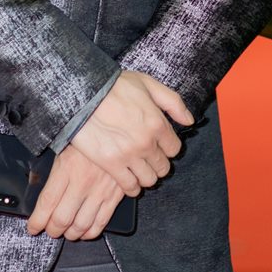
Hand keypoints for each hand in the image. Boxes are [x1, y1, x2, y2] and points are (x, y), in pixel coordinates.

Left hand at [26, 147, 131, 239]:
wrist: (117, 131)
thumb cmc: (87, 140)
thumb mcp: (64, 151)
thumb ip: (54, 175)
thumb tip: (42, 201)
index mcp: (66, 169)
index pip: (47, 204)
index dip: (37, 221)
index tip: (33, 227)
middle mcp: (82, 182)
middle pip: (62, 219)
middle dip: (53, 230)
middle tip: (50, 230)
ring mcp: (100, 190)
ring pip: (81, 225)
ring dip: (71, 234)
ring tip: (67, 232)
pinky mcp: (115, 195)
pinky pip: (101, 222)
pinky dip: (91, 232)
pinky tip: (85, 232)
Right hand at [70, 70, 193, 191]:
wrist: (83, 94)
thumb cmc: (114, 86)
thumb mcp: (149, 84)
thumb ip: (173, 103)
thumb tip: (189, 121)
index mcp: (158, 124)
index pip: (174, 149)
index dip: (168, 147)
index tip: (159, 145)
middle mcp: (147, 143)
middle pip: (163, 167)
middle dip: (158, 163)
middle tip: (149, 158)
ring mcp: (129, 155)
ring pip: (149, 179)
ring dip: (147, 176)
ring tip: (139, 169)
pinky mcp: (111, 164)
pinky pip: (129, 186)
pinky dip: (132, 187)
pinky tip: (129, 181)